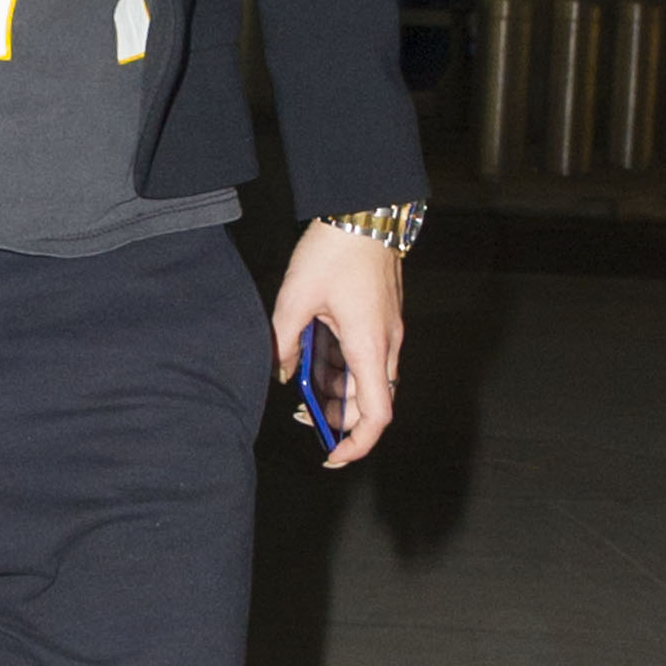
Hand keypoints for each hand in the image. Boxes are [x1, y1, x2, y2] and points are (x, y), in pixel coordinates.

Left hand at [271, 219, 404, 469]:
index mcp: (368, 346)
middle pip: (369, 402)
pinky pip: (364, 358)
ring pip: (366, 381)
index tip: (332, 455)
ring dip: (337, 392)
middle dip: (337, 419)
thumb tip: (280, 371)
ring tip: (300, 386)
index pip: (376, 415)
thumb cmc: (335, 250)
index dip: (357, 444)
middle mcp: (385, 344)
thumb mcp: (296, 297)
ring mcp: (386, 332)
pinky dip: (341, 369)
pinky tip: (313, 358)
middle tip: (300, 414)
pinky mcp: (380, 319)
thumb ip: (285, 341)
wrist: (366, 209)